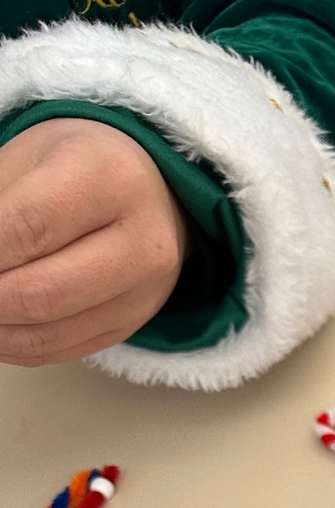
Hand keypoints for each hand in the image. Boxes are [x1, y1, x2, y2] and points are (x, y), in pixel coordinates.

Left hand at [0, 118, 186, 366]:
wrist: (148, 189)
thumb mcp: (27, 159)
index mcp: (111, 180)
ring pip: (47, 331)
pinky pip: (61, 348)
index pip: (25, 230)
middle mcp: (142, 242)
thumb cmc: (77, 166)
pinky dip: (13, 342)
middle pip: (40, 293)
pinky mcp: (133, 322)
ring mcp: (145, 291)